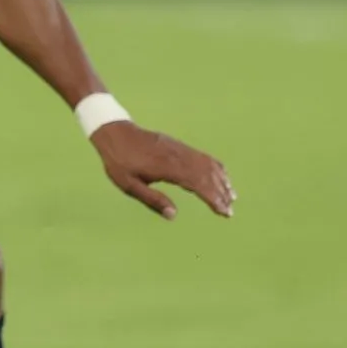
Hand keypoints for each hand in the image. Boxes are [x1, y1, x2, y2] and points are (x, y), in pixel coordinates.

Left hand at [92, 122, 233, 221]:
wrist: (115, 132)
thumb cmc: (119, 162)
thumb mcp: (129, 185)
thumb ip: (152, 200)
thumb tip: (173, 215)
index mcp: (166, 168)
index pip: (197, 184)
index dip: (213, 198)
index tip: (224, 212)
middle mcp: (177, 156)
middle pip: (207, 174)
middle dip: (221, 193)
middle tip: (230, 210)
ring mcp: (179, 148)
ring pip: (207, 163)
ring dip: (221, 180)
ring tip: (231, 196)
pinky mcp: (178, 145)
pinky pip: (201, 155)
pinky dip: (214, 166)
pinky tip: (221, 175)